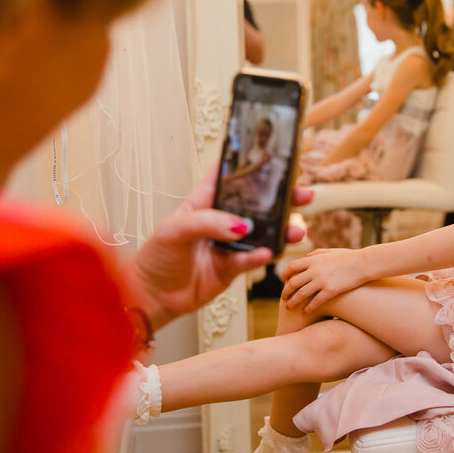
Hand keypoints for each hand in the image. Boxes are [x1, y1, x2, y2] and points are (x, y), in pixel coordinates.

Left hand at [126, 167, 312, 328]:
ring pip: (261, 233)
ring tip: (296, 230)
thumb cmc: (155, 258)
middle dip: (280, 199)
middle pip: (255, 204)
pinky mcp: (231, 268)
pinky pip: (251, 260)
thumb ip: (208, 223)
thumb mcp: (175, 230)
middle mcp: (219, 221)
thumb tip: (240, 225)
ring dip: (280, 230)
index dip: (247, 164)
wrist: (151, 297)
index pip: (227, 177)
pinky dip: (261, 257)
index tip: (272, 155)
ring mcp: (227, 245)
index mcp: (203, 203)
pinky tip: (269, 253)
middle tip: (302, 194)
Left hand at [281, 247, 368, 312]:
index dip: (285, 274)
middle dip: (286, 291)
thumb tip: (306, 256)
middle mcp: (315, 270)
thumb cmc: (349, 257)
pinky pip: (315, 301)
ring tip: (289, 307)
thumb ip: (317, 253)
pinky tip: (305, 312)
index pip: (292, 267)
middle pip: (293, 282)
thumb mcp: (332, 251)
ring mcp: (322, 280)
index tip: (283, 280)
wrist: (364, 263)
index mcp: (314, 259)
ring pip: (301, 293)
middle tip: (283, 298)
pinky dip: (308, 307)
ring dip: (293, 301)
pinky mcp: (331, 290)